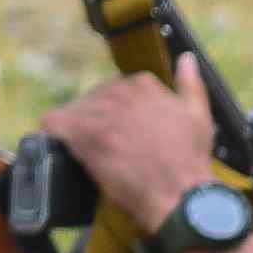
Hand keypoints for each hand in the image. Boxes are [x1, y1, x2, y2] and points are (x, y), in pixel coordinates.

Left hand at [37, 75, 218, 227]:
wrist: (180, 194)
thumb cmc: (190, 161)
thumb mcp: (199, 116)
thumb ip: (190, 84)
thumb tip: (187, 59)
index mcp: (144, 84)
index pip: (114, 89)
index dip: (115, 114)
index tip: (122, 134)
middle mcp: (120, 92)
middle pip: (91, 101)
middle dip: (95, 121)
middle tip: (106, 148)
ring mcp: (101, 113)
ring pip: (72, 113)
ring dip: (77, 132)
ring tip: (90, 153)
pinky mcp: (84, 135)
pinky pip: (53, 123)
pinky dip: (54, 134)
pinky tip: (61, 147)